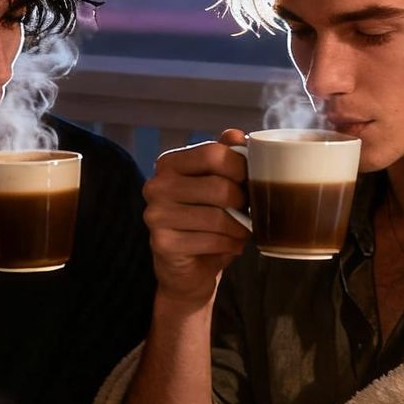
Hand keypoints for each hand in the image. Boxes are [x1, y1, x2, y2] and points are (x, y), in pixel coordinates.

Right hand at [143, 127, 250, 306]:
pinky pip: (212, 240)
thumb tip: (235, 134)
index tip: (249, 181)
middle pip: (219, 186)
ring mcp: (155, 215)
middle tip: (247, 212)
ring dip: (240, 228)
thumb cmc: (207, 221)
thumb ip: (226, 156)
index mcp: (169, 163)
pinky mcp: (162, 244)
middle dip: (243, 203)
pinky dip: (230, 245)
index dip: (240, 167)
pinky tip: (230, 246)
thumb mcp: (218, 184)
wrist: (188, 268)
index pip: (213, 153)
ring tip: (241, 231)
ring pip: (218, 216)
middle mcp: (156, 186)